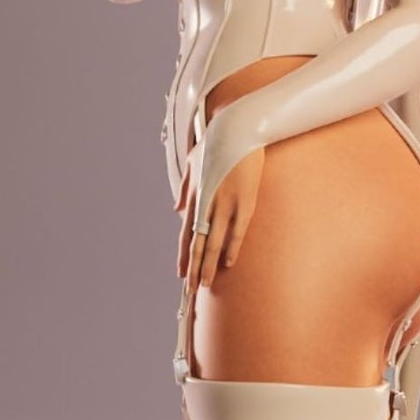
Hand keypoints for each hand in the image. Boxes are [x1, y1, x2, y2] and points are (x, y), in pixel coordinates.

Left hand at [178, 143, 264, 288]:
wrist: (236, 128)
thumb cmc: (216, 142)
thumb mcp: (193, 162)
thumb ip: (184, 187)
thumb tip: (175, 208)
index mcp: (196, 196)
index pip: (186, 234)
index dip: (184, 255)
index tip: (181, 274)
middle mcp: (207, 204)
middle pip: (197, 244)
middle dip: (194, 268)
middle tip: (191, 291)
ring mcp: (225, 204)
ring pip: (214, 242)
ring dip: (209, 265)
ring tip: (206, 285)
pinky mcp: (243, 202)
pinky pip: (236, 231)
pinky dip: (232, 248)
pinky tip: (228, 263)